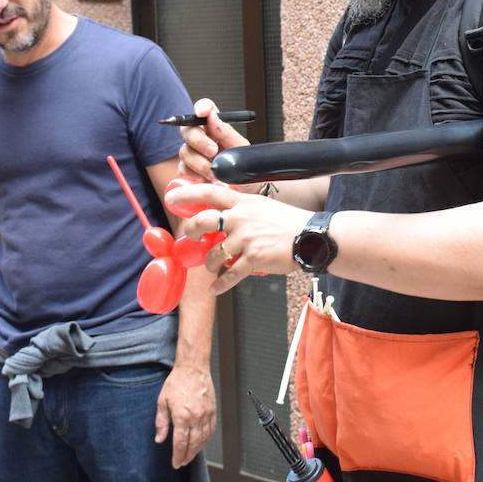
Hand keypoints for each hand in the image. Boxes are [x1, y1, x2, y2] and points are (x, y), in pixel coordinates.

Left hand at [154, 363, 215, 467]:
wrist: (193, 368)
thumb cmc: (178, 382)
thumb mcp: (162, 402)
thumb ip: (161, 423)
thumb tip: (159, 438)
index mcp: (182, 417)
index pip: (180, 444)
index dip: (178, 456)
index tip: (175, 463)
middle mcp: (196, 418)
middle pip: (193, 444)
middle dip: (187, 456)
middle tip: (182, 462)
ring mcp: (206, 415)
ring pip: (203, 439)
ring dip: (197, 450)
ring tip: (191, 455)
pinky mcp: (212, 411)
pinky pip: (211, 430)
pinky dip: (206, 439)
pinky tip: (202, 442)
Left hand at [165, 182, 310, 293]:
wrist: (312, 237)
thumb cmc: (289, 222)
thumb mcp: (263, 206)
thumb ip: (241, 209)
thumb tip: (221, 215)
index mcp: (243, 203)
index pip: (210, 192)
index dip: (187, 194)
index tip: (171, 198)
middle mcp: (241, 218)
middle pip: (203, 221)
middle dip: (191, 231)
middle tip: (190, 238)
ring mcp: (246, 239)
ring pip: (214, 253)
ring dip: (209, 263)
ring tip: (212, 266)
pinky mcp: (254, 259)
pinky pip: (229, 275)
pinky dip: (220, 284)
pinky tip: (215, 289)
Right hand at [177, 98, 250, 184]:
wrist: (245, 192)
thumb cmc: (244, 167)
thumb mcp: (242, 149)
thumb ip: (227, 133)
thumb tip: (212, 117)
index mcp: (215, 127)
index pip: (205, 109)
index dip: (201, 107)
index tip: (203, 112)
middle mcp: (201, 138)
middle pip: (187, 129)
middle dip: (199, 140)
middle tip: (213, 151)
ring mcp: (192, 155)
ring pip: (184, 152)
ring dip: (200, 163)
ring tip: (216, 173)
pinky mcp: (186, 172)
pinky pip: (183, 170)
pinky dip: (197, 176)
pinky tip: (209, 181)